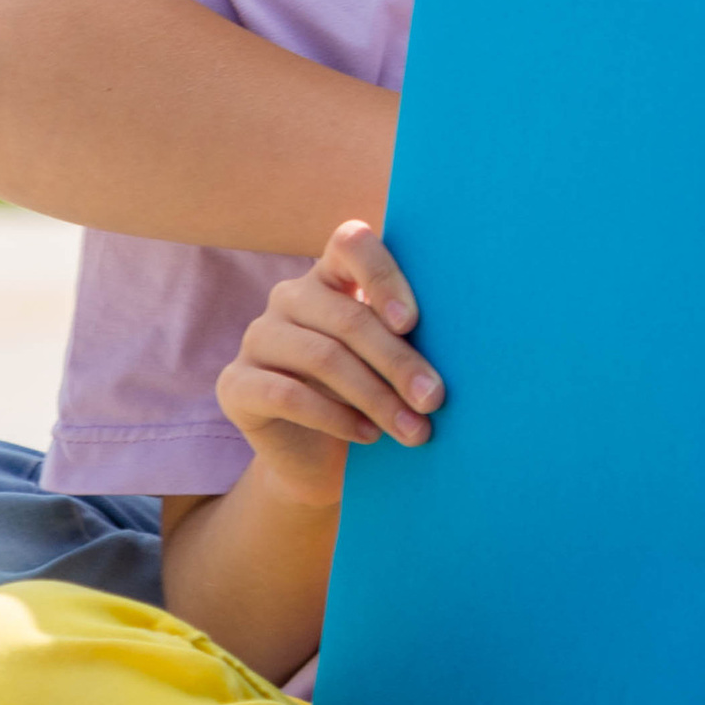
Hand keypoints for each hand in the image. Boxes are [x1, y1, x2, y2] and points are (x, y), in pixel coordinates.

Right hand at [211, 219, 443, 508]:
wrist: (322, 461)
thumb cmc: (372, 397)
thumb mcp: (393, 361)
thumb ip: (410, 337)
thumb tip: (470, 338)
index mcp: (332, 275)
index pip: (351, 243)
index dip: (383, 274)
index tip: (413, 322)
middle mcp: (291, 297)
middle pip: (347, 317)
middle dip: (398, 362)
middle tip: (435, 399)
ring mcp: (258, 337)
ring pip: (322, 357)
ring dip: (376, 397)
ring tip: (414, 430)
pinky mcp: (235, 383)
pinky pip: (287, 394)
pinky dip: (335, 417)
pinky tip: (368, 436)